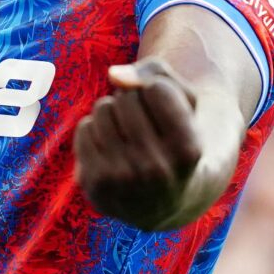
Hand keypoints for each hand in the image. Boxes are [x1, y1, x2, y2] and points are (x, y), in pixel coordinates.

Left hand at [73, 58, 203, 230]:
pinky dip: (96, 130)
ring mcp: (122, 181)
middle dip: (134, 100)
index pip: (157, 88)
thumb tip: (114, 75)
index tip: (167, 113)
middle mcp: (156, 171)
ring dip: (114, 113)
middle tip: (146, 125)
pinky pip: (84, 127)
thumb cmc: (176, 138)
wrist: (164, 200)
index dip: (159, 91)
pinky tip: (113, 150)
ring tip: (130, 136)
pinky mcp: (94, 184)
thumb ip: (156, 73)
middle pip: (127, 97)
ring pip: (103, 108)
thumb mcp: (185, 104)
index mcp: (188, 152)